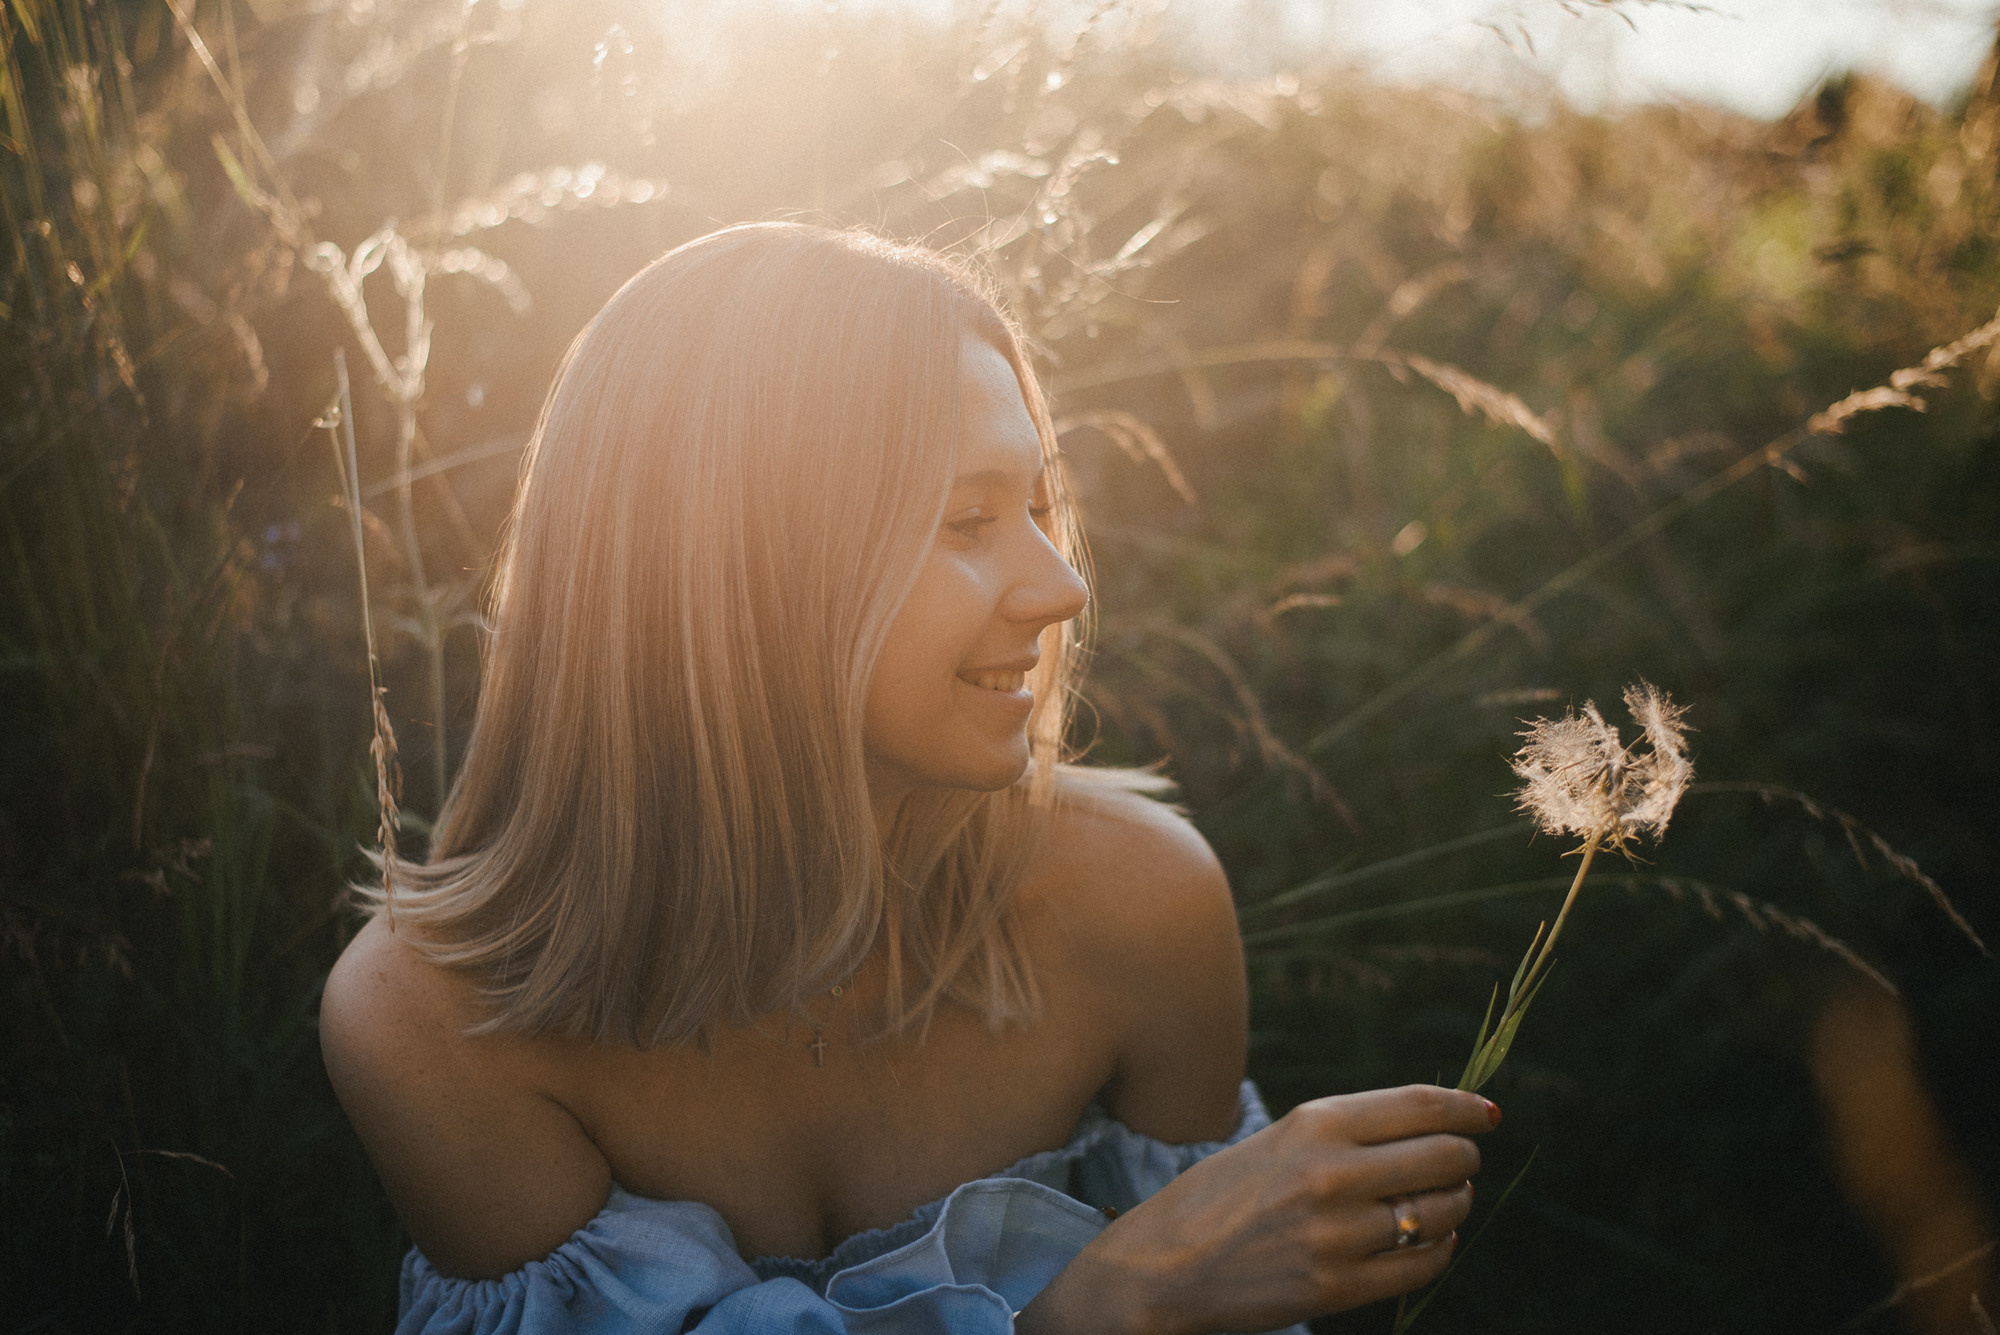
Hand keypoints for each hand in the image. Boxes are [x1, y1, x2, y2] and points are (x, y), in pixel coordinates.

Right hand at [1017, 1085, 1494, 1334]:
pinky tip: (1431, 1242)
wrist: (1162, 1268)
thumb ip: (1346, 1133)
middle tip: (1460, 1164)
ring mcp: (1337, 1233)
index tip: (1487, 1114)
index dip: (1466, 1108)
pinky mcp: (1337, 1287)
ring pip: (1442, 1211)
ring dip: (1455, 1205)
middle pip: (1444, 1156)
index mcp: (1315, 1125)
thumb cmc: (1220, 1199)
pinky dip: (1439, 1250)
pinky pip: (1422, 1264)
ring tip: (1444, 1204)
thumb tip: (1431, 1126)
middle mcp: (1332, 1173)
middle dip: (1464, 1159)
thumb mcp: (1278, 1142)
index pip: (1421, 1106)